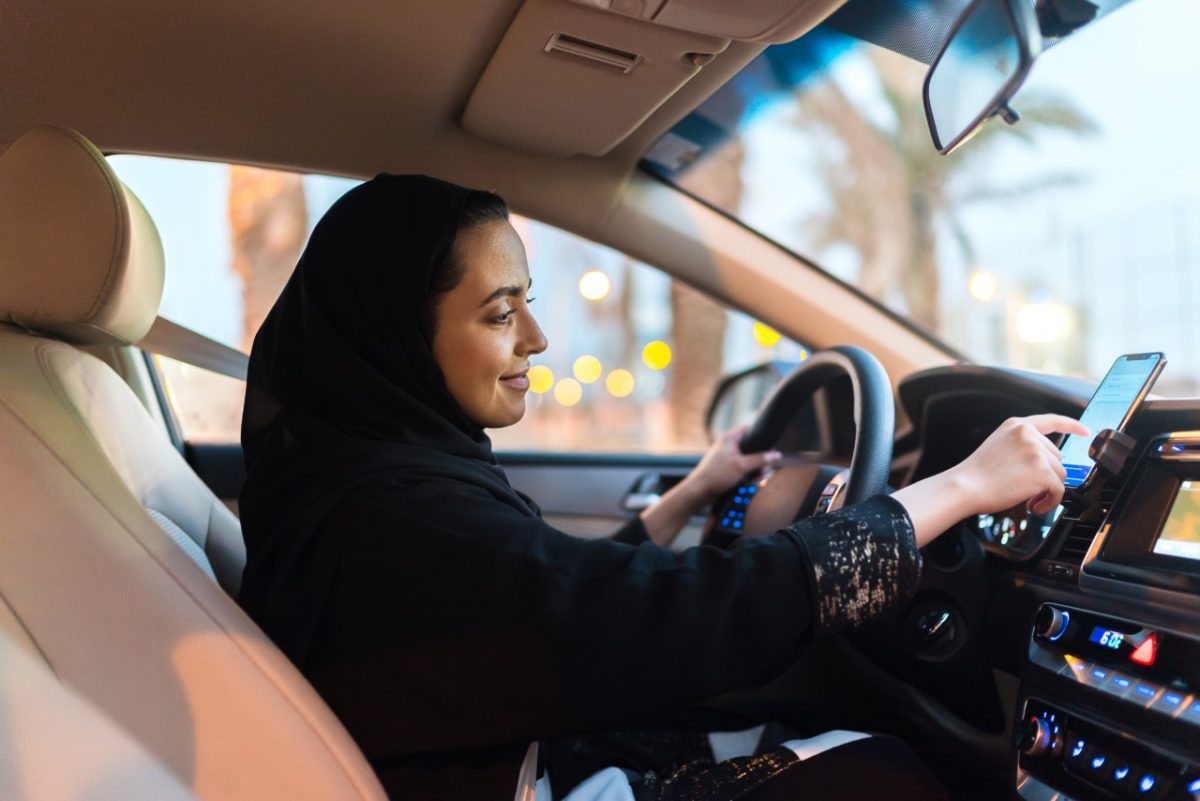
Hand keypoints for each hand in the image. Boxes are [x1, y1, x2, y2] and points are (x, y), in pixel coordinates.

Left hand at [684, 425, 781, 506]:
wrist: (699, 491)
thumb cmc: (716, 474)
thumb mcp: (742, 466)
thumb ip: (760, 459)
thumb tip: (776, 455)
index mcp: (730, 438)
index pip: (749, 430)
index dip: (761, 437)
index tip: (770, 447)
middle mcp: (729, 446)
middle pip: (752, 448)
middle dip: (761, 459)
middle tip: (764, 469)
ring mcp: (728, 458)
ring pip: (749, 460)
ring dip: (756, 469)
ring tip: (758, 478)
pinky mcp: (728, 469)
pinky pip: (743, 469)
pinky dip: (748, 475)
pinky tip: (751, 482)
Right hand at [948, 414, 1090, 516]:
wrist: (965, 486)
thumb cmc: (976, 474)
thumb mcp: (998, 445)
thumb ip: (1021, 445)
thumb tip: (1046, 462)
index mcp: (1017, 425)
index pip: (1052, 421)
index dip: (1072, 426)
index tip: (1084, 432)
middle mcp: (1028, 434)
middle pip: (1057, 457)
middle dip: (1045, 474)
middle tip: (1025, 486)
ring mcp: (1036, 452)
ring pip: (1059, 475)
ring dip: (1046, 490)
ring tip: (1026, 497)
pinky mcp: (1042, 472)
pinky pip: (1059, 491)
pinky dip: (1049, 502)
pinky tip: (1033, 505)